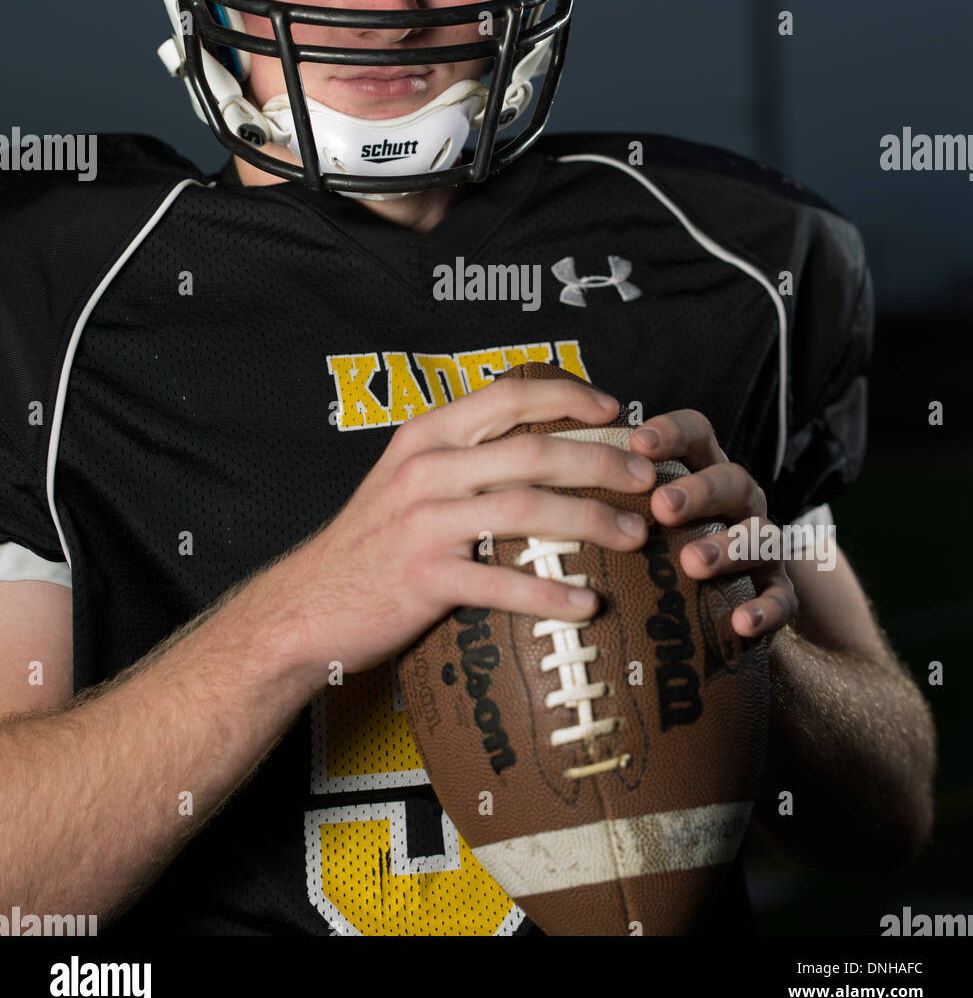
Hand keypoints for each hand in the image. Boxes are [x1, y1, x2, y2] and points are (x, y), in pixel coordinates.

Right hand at [275, 376, 657, 684]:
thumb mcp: (407, 476)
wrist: (306, 604)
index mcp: (426, 435)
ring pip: (527, 509)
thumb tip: (536, 439)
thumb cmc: (370, 541)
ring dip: (592, 521)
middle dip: (602, 461)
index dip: (568, 394)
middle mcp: (426, 469)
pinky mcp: (424, 578)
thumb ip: (462, 453)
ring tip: (634, 536)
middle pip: (533, 451)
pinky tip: (586, 604)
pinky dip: (550, 593)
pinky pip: (501, 582)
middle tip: (646, 478)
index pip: (508, 394)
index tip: (615, 409)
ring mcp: (424, 523)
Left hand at [628, 410, 797, 641]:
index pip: (697, 434)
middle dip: (697, 491)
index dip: (671, 433)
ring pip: (760, 534)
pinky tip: (742, 623)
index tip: (636, 444)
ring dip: (729, 546)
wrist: (737, 592)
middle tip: (661, 507)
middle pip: (730, 480)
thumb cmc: (670, 541)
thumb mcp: (645, 509)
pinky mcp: (777, 589)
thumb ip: (612, 491)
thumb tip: (542, 481)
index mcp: (704, 469)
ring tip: (693, 563)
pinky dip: (767, 609)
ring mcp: (763, 544)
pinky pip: (783, 597)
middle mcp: (738, 500)